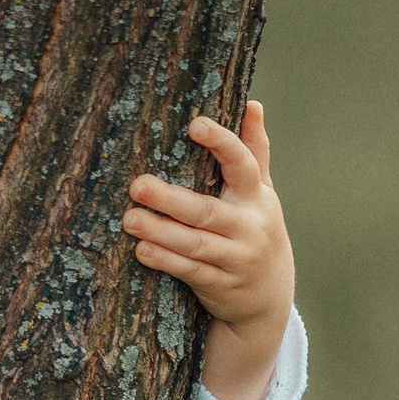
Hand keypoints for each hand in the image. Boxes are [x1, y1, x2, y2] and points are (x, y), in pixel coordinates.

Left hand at [123, 100, 295, 399]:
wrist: (268, 295)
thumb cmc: (254, 228)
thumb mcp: (260, 191)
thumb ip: (254, 150)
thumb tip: (252, 104)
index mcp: (256, 196)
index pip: (242, 164)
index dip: (221, 144)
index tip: (195, 125)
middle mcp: (249, 226)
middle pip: (207, 210)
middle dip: (171, 198)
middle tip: (137, 185)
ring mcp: (236, 258)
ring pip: (195, 244)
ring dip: (161, 232)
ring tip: (129, 219)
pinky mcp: (220, 284)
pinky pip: (191, 271)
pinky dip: (166, 261)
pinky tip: (142, 250)